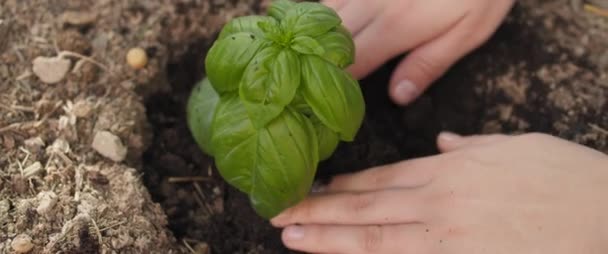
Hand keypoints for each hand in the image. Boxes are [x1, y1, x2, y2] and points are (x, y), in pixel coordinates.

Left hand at [271, 133, 607, 253]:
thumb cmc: (567, 177)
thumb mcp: (515, 146)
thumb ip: (472, 147)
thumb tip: (446, 143)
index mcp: (451, 168)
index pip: (382, 177)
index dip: (345, 186)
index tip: (315, 189)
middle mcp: (440, 200)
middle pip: (366, 205)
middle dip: (319, 209)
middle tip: (279, 212)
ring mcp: (447, 235)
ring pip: (374, 236)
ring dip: (329, 237)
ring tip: (292, 236)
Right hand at [322, 0, 514, 104]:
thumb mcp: (469, 31)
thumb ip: (429, 63)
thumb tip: (397, 95)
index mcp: (397, 25)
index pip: (354, 63)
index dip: (339, 82)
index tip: (331, 96)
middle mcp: (373, 1)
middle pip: (330, 36)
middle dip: (319, 57)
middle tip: (313, 75)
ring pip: (326, 8)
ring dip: (317, 30)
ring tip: (312, 47)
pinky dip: (325, 4)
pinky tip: (325, 16)